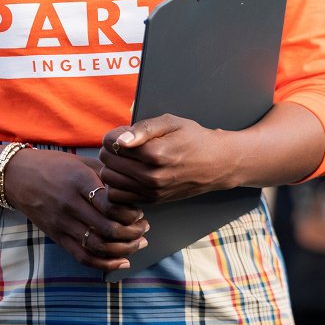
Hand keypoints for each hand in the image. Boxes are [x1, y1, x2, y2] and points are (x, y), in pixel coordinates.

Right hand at [3, 149, 148, 272]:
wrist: (17, 177)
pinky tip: (121, 260)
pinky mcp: (56, 236)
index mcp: (78, 181)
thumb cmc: (53, 165)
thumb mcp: (80, 162)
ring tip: (137, 242)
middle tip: (144, 228)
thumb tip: (132, 190)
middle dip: (132, 232)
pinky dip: (105, 263)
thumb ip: (105, 175)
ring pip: (98, 246)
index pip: (110, 204)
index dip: (130, 212)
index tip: (139, 211)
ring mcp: (62, 223)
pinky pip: (82, 256)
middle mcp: (70, 204)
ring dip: (124, 249)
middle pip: (108, 228)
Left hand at [99, 114, 231, 205]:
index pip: (112, 144)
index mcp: (155, 153)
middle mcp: (151, 176)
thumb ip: (143, 128)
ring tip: (125, 159)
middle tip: (124, 145)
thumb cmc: (192, 138)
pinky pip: (118, 196)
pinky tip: (128, 174)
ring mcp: (151, 191)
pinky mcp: (152, 201)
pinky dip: (117, 184)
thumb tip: (119, 140)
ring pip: (109, 179)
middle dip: (111, 150)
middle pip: (108, 161)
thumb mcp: (171, 123)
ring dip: (112, 167)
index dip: (114, 135)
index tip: (125, 133)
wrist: (216, 164)